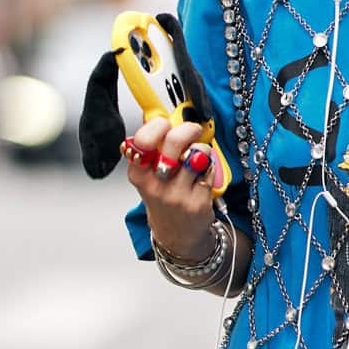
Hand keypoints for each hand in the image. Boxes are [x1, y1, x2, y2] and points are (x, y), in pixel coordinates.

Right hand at [123, 115, 217, 261]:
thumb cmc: (165, 198)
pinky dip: (210, 167)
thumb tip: (159, 113)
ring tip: (198, 158)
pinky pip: (209, 170)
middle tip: (193, 131)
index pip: (142, 140)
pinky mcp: (196, 203)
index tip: (166, 124)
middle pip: (173, 141)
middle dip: (187, 130)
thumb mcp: (149, 175)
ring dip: (201, 150)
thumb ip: (153, 148)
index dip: (157, 126)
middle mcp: (154, 185)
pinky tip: (203, 175)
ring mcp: (176, 195)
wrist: (177, 236)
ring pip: (196, 154)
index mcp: (138, 174)